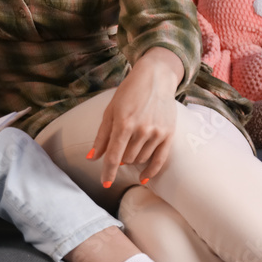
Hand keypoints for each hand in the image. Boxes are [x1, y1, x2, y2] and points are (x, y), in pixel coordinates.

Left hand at [88, 47, 182, 187]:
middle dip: (120, 157)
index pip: (114, 156)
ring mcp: (156, 133)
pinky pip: (159, 160)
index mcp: (124, 123)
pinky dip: (150, 171)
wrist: (156, 78)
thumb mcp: (110, 111)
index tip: (104, 183)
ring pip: (140, 159)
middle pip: (126, 159)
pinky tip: (143, 178)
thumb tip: (92, 158)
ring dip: (132, 158)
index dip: (108, 172)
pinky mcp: (169, 134)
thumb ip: (102, 136)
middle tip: (120, 143)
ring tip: (131, 144)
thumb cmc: (128, 93)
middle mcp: (141, 130)